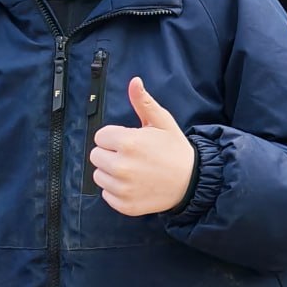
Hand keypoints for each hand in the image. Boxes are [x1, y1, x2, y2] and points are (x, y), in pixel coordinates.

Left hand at [90, 77, 195, 216]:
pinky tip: (134, 183)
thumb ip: (143, 102)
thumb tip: (134, 82)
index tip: (130, 141)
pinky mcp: (123, 204)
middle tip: (132, 155)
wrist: (191, 181)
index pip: (100, 136)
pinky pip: (106, 193)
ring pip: (99, 175)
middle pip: (95, 155)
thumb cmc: (175, 149)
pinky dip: (117, 189)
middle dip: (111, 153)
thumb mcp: (162, 122)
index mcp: (128, 143)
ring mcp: (122, 188)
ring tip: (133, 169)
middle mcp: (121, 166)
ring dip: (111, 172)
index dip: (115, 137)